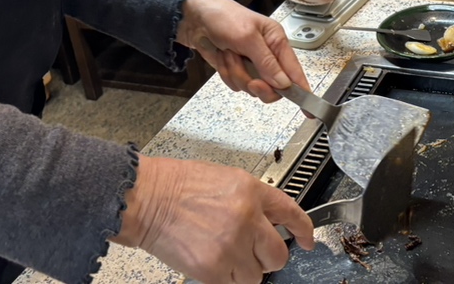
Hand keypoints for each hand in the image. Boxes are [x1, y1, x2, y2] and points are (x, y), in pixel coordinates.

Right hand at [115, 154, 313, 281]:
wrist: (147, 199)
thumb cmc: (177, 186)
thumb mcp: (224, 180)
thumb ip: (250, 201)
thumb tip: (268, 222)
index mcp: (251, 191)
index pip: (290, 213)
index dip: (303, 230)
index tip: (306, 240)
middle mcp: (247, 217)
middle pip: (278, 255)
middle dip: (268, 258)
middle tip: (250, 253)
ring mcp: (232, 245)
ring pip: (256, 276)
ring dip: (244, 270)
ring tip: (222, 254)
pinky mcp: (215, 269)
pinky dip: (226, 279)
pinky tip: (211, 261)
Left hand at [176, 0, 309, 102]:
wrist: (194, 18)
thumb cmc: (223, 17)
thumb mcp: (247, 37)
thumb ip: (267, 62)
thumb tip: (284, 84)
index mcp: (276, 41)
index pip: (294, 71)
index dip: (302, 91)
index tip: (308, 110)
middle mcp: (267, 54)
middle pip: (273, 87)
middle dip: (258, 85)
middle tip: (251, 80)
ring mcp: (251, 64)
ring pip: (251, 87)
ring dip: (237, 74)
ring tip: (229, 54)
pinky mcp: (236, 69)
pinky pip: (236, 85)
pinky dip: (227, 74)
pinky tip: (222, 57)